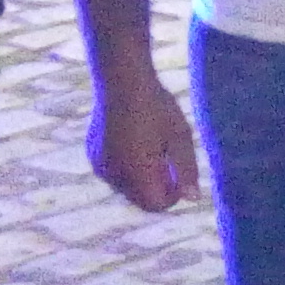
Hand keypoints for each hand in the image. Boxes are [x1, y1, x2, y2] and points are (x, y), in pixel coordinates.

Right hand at [88, 69, 200, 211]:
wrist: (121, 80)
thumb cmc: (157, 106)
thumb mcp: (180, 136)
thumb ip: (187, 170)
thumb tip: (192, 198)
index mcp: (136, 172)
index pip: (155, 204)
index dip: (172, 195)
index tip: (179, 174)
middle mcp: (112, 174)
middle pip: (139, 199)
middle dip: (156, 187)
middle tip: (167, 158)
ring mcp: (99, 165)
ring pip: (125, 186)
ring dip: (141, 177)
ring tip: (152, 145)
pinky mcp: (92, 154)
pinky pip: (113, 172)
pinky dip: (126, 166)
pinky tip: (135, 139)